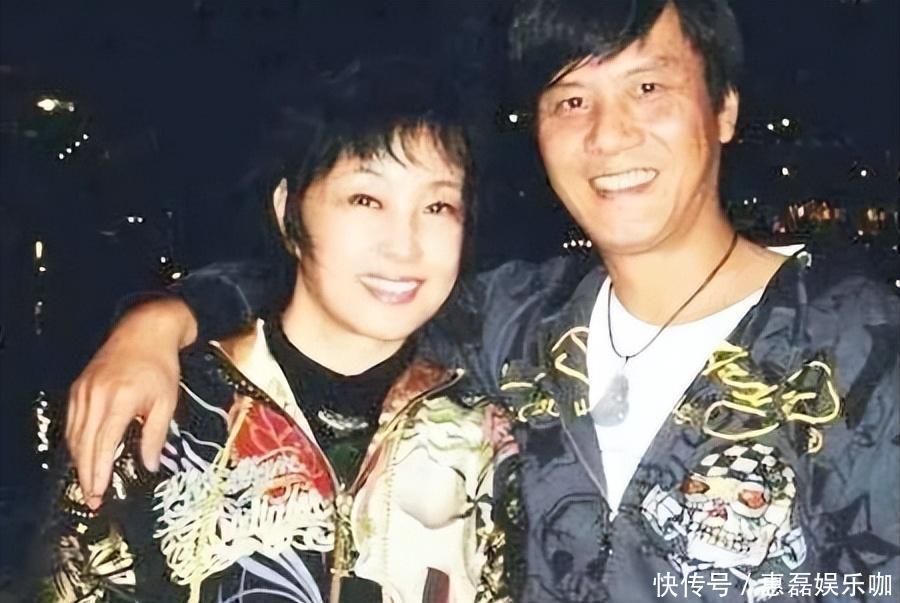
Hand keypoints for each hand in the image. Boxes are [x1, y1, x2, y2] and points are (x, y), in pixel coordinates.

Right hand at [65, 298, 196, 508]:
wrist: (144, 331)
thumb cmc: (160, 366)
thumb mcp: (167, 401)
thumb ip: (156, 435)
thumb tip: (149, 466)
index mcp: (121, 400)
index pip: (104, 443)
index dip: (100, 471)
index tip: (100, 492)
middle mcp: (97, 396)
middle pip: (84, 444)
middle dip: (87, 474)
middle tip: (93, 499)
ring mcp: (83, 391)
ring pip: (75, 436)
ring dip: (79, 462)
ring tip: (89, 484)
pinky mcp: (78, 388)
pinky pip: (72, 422)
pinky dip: (76, 443)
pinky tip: (84, 457)